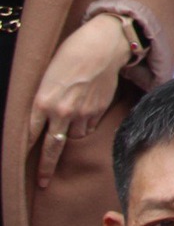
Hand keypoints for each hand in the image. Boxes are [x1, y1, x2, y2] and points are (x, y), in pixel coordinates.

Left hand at [29, 13, 128, 187]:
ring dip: (70, 135)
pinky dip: (87, 124)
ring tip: (71, 124)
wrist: (104, 44)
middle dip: (46, 167)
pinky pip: (90, 126)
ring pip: (74, 137)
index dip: (23, 151)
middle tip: (43, 181)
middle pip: (51, 148)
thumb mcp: (48, 76)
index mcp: (42, 102)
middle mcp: (62, 112)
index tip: (18, 166)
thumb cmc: (72, 53)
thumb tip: (42, 115)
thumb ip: (44, 99)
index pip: (28, 135)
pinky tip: (86, 111)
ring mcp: (82, 113)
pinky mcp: (99, 109)